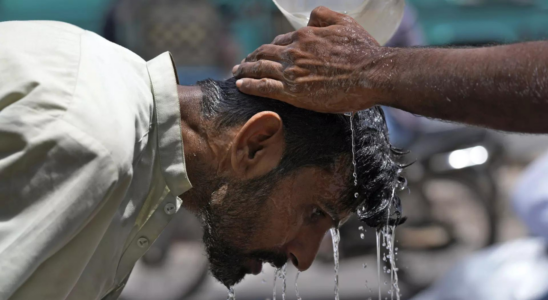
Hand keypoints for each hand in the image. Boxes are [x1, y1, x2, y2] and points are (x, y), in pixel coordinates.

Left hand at [232, 6, 394, 112]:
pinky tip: (240, 85)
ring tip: (236, 73)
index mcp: (305, 36)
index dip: (270, 48)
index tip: (264, 54)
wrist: (372, 74)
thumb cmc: (363, 51)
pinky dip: (249, 84)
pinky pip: (263, 86)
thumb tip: (309, 18)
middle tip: (242, 64)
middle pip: (264, 52)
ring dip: (244, 70)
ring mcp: (291, 72)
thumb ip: (323, 16)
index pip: (280, 41)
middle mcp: (294, 51)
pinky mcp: (293, 91)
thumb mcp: (345, 23)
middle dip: (250, 58)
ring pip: (259, 68)